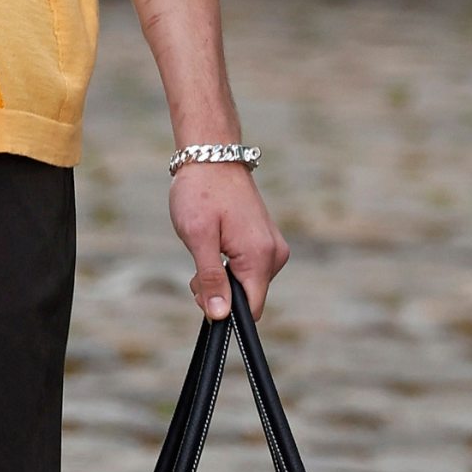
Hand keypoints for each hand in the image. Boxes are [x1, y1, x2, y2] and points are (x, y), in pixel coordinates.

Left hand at [169, 163, 287, 320]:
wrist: (212, 156)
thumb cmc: (201, 192)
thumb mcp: (198, 237)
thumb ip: (210, 278)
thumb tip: (219, 315)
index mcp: (260, 256)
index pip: (251, 309)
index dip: (225, 311)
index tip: (201, 292)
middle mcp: (274, 255)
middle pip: (248, 298)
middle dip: (220, 292)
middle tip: (196, 268)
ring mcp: (273, 247)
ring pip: (247, 284)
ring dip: (223, 278)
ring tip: (205, 248)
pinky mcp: (266, 241)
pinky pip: (249, 269)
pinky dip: (229, 266)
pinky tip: (216, 245)